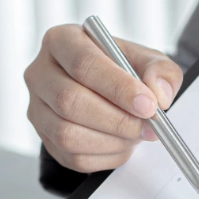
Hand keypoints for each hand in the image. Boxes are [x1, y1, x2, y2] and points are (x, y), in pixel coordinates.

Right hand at [25, 24, 182, 172]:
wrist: (106, 93)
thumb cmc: (121, 70)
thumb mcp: (146, 60)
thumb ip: (160, 70)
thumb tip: (158, 94)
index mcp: (62, 41)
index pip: (83, 63)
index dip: (118, 87)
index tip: (148, 105)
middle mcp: (41, 73)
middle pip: (70, 101)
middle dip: (117, 120)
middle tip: (148, 127)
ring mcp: (37, 108)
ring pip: (67, 133)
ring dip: (111, 141)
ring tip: (136, 135)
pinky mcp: (45, 138)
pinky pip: (72, 156)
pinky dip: (105, 156)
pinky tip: (122, 144)